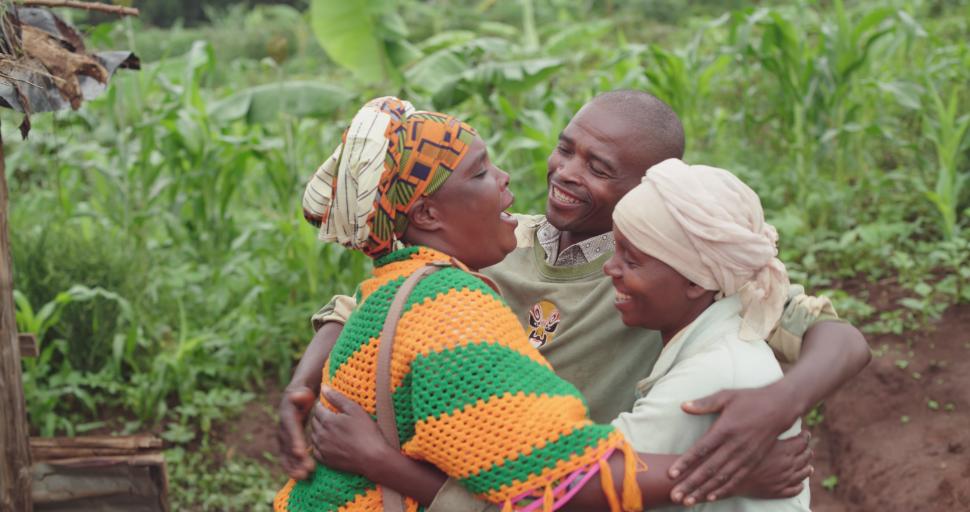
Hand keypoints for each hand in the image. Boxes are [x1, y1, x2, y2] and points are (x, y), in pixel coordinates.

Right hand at [278, 386, 316, 479]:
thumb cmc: (305, 394)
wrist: (297, 396)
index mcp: (287, 414)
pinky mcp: (287, 443)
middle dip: (296, 459)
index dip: (295, 440)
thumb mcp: (303, 391)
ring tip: (303, 477)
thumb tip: (296, 395)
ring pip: (286, 453)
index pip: (291, 428)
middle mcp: (283, 427)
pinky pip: (287, 456)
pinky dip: (292, 466)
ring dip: (293, 466)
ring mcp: (283, 436)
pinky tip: (300, 477)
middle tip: (306, 471)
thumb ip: (301, 394)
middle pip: (288, 444)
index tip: (301, 452)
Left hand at [309, 386, 390, 477]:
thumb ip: (337, 398)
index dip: (323, 405)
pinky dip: (319, 444)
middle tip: (330, 416)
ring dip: (318, 430)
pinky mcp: (326, 460)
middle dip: (319, 417)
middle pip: (314, 421)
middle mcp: (321, 434)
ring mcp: (322, 448)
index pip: (317, 408)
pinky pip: (315, 450)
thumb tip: (323, 388)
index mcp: (327, 420)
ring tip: (330, 428)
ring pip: (313, 435)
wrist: (373, 459)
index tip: (330, 406)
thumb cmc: (367, 432)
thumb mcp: (355, 410)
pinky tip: (328, 442)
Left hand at [669, 383, 799, 505]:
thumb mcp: (726, 396)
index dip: (685, 462)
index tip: (671, 474)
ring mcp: (745, 456)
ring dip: (704, 491)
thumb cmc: (749, 400)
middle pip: (709, 469)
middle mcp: (735, 445)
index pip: (701, 449)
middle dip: (691, 484)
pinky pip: (737, 479)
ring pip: (721, 478)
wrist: (779, 408)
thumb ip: (704, 403)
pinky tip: (711, 498)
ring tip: (688, 501)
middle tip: (675, 496)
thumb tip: (683, 406)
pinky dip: (723, 490)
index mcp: (725, 429)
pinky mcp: (754, 461)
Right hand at [735, 431, 813, 498]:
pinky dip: (799, 485)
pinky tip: (800, 483)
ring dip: (806, 467)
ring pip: (803, 473)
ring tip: (808, 464)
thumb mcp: (751, 434)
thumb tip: (772, 412)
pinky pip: (795, 489)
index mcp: (784, 450)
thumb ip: (765, 424)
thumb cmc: (738, 453)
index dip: (805, 436)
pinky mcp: (778, 491)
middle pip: (805, 456)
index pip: (803, 442)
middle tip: (806, 446)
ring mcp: (785, 479)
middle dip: (807, 450)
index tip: (805, 433)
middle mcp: (788, 464)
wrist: (728, 477)